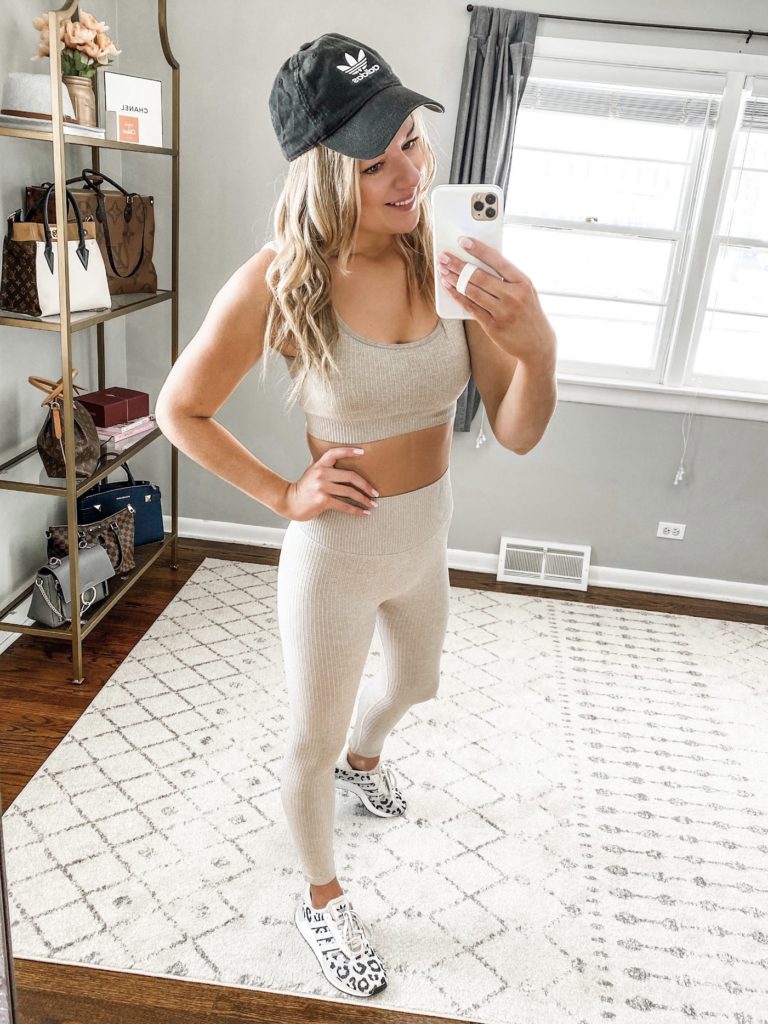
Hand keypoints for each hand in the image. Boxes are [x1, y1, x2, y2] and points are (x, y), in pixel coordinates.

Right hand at [283, 447, 378, 520]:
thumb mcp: (311, 471)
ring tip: (374, 504)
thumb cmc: (303, 487)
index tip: (363, 452)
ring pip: (350, 492)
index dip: (349, 451)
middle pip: (351, 476)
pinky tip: (365, 513)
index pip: (335, 452)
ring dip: (364, 499)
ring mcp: (322, 487)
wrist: (289, 502)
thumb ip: (322, 463)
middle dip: (366, 485)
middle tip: (376, 492)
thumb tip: (332, 453)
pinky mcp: (323, 500)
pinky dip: (356, 510)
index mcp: (320, 464)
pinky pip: (344, 505)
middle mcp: (321, 474)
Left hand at [437, 237, 556, 366]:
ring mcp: (503, 312)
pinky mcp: (493, 326)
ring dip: (454, 280)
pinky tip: (449, 288)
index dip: (478, 250)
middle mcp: (513, 296)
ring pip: (472, 292)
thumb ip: (507, 278)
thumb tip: (479, 262)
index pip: (498, 261)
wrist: (537, 344)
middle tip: (444, 257)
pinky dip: (457, 297)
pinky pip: (470, 308)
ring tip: (443, 271)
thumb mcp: (526, 291)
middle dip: (458, 264)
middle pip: (479, 276)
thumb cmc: (528, 312)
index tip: (463, 241)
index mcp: (523, 282)